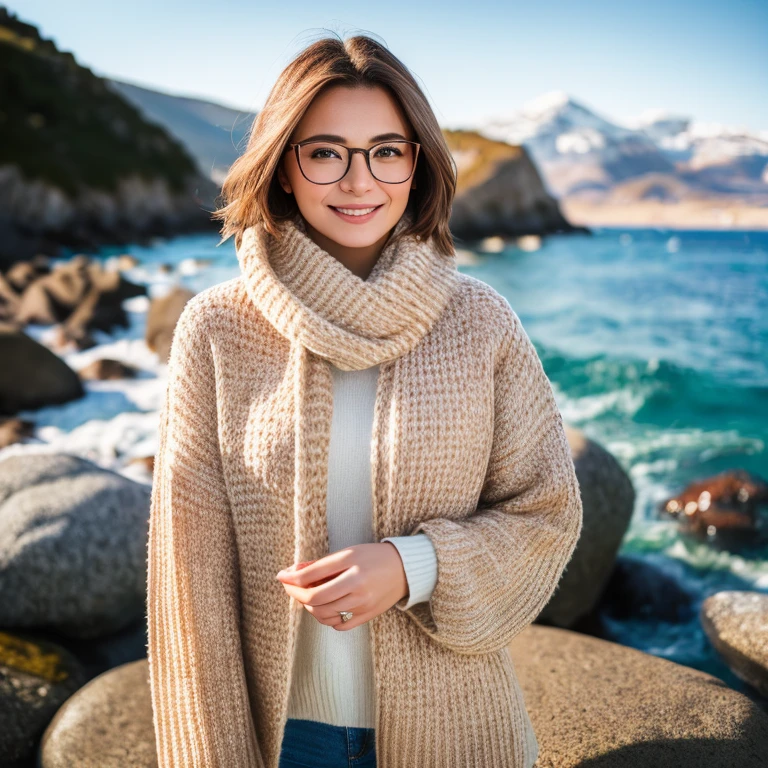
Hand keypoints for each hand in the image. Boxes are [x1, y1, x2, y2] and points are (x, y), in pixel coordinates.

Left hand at [275, 543, 407, 630]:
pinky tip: (327, 610)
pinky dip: (327, 619)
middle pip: (315, 598)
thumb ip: (321, 564)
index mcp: (350, 561)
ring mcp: (363, 601)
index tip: (281, 577)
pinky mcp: (368, 615)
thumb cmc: (373, 557)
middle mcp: (356, 582)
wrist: (405, 568)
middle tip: (291, 589)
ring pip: (324, 613)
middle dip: (296, 595)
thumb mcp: (348, 553)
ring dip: (310, 608)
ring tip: (310, 598)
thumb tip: (293, 572)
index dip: (291, 578)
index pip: (311, 575)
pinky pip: (339, 625)